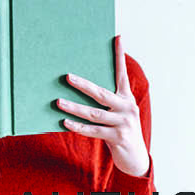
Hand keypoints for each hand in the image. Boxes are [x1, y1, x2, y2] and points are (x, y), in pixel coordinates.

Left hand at [56, 35, 149, 177]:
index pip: (121, 73)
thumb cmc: (120, 129)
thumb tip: (79, 83)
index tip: (117, 38)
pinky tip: (65, 122)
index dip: (119, 56)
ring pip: (94, 113)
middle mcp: (126, 108)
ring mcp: (123, 123)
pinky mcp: (118, 138)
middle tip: (67, 76)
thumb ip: (106, 100)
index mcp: (126, 97)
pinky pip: (93, 131)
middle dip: (83, 85)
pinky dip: (78, 127)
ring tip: (58, 102)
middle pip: (101, 93)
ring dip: (74, 108)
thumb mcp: (117, 112)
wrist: (136, 156)